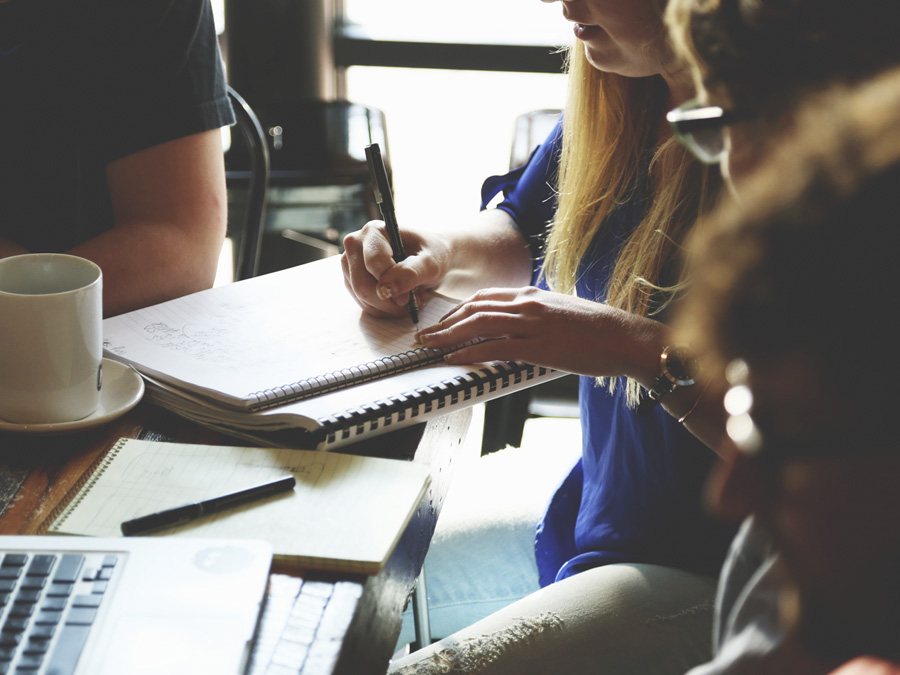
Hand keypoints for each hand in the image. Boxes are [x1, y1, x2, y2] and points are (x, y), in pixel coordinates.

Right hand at [341, 220, 449, 318]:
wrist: (428, 258)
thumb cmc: (431, 254)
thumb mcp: (430, 262)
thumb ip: (411, 273)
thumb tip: (386, 289)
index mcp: (374, 231)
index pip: (374, 263)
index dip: (392, 283)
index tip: (409, 296)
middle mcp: (356, 244)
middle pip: (362, 284)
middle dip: (389, 300)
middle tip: (411, 301)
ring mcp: (350, 263)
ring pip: (361, 297)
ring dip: (387, 307)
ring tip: (407, 299)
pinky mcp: (352, 279)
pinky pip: (363, 304)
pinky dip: (382, 309)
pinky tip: (397, 301)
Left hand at [414, 286, 666, 379]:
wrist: (625, 337)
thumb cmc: (598, 330)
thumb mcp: (561, 312)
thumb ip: (536, 315)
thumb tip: (518, 327)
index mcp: (532, 294)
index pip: (484, 297)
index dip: (458, 310)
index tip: (443, 322)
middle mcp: (528, 303)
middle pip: (474, 308)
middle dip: (444, 323)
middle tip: (424, 335)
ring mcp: (532, 323)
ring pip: (478, 325)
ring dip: (448, 336)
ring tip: (429, 346)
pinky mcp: (539, 345)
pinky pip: (495, 347)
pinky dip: (469, 352)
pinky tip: (453, 359)